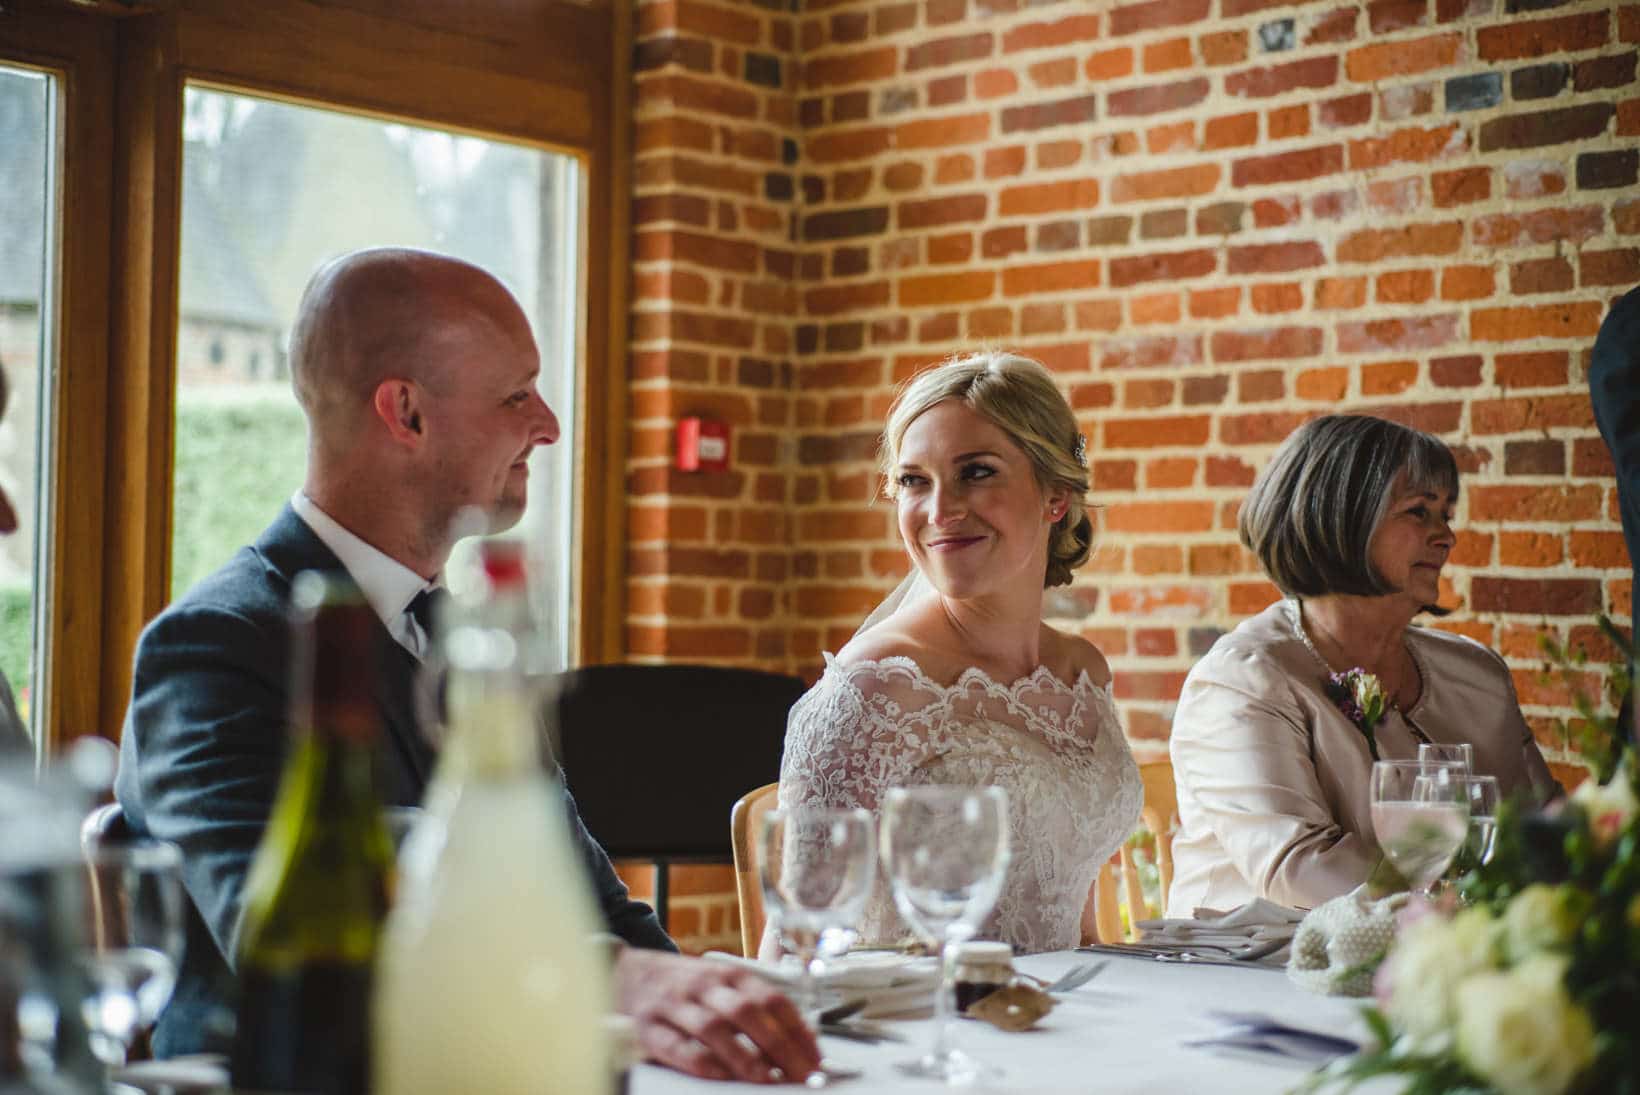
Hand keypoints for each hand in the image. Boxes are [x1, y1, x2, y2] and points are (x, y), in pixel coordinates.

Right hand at [614, 949, 820, 1082]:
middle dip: (781, 1045)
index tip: (818, 1058)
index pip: (773, 998)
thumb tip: (797, 1039)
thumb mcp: (719, 981)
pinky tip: (721, 1076)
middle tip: (803, 1075)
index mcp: (728, 974)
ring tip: (769, 1079)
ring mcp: (674, 1004)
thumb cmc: (682, 985)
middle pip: (748, 1012)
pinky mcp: (648, 1027)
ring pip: (714, 1028)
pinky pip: (677, 1046)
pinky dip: (701, 1062)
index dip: (799, 1029)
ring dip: (745, 1056)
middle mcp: (704, 985)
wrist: (623, 972)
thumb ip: (753, 1003)